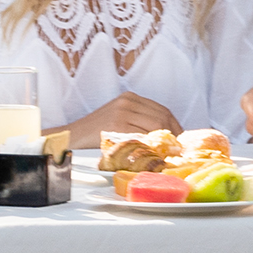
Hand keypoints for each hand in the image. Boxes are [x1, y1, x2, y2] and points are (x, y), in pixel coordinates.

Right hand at [59, 91, 192, 142]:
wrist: (71, 137)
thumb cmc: (96, 133)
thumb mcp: (119, 119)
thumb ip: (139, 121)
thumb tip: (167, 137)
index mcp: (130, 97)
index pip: (163, 110)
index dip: (176, 126)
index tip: (181, 140)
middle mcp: (128, 101)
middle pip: (162, 117)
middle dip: (174, 134)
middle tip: (178, 150)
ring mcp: (122, 112)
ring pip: (155, 126)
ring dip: (165, 141)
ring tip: (168, 154)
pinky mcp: (116, 125)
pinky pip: (141, 136)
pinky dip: (150, 146)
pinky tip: (153, 154)